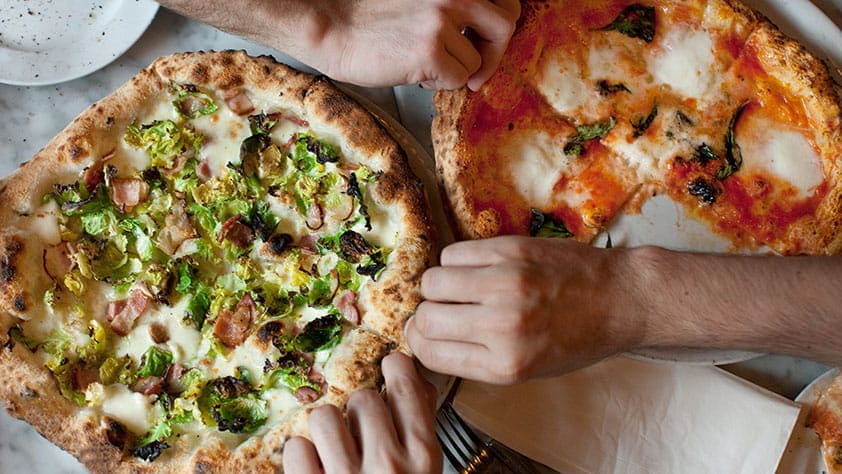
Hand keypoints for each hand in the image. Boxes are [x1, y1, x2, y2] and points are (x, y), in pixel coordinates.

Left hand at [282, 352, 441, 472]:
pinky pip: (296, 448)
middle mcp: (387, 464)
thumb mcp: (427, 470)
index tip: (391, 365)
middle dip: (359, 411)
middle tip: (361, 431)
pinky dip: (302, 456)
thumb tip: (418, 384)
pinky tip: (315, 466)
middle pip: (364, 398)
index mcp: (421, 457)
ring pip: (325, 416)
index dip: (395, 369)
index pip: (406, 388)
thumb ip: (422, 428)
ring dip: (327, 428)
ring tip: (334, 448)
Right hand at [320, 0, 520, 89]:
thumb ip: (452, 6)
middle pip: (504, 26)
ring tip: (426, 67)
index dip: (498, 25)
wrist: (331, 27)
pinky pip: (457, 79)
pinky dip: (439, 83)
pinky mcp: (431, 51)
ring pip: (476, 61)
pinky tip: (415, 74)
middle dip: (494, 54)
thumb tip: (485, 35)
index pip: (503, 0)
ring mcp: (442, 20)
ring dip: (455, 72)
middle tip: (476, 72)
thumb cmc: (369, 16)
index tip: (485, 42)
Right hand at [406, 236, 643, 383]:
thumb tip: (426, 338)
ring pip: (433, 281)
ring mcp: (505, 284)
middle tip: (446, 310)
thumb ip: (477, 358)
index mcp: (504, 365)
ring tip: (461, 288)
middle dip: (428, 315)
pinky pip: (454, 254)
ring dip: (440, 286)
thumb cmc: (577, 338)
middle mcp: (501, 326)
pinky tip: (476, 268)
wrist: (620, 299)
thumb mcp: (529, 370)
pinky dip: (457, 262)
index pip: (429, 352)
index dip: (421, 341)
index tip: (426, 333)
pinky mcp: (510, 250)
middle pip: (425, 317)